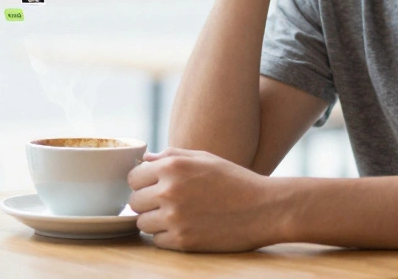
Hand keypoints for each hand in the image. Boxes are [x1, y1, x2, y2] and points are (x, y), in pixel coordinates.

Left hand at [128, 147, 286, 251]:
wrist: (265, 208)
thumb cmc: (235, 180)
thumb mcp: (204, 158)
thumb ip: (171, 156)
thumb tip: (144, 159)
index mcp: (172, 167)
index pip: (133, 177)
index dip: (142, 182)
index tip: (153, 186)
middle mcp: (169, 191)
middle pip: (134, 201)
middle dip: (146, 202)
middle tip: (165, 203)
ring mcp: (175, 218)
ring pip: (142, 223)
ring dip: (154, 221)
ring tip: (175, 216)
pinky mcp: (183, 241)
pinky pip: (158, 241)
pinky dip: (167, 237)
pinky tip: (185, 228)